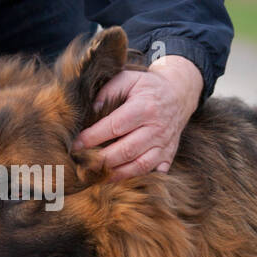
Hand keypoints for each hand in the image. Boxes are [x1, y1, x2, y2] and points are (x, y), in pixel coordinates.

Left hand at [70, 54, 202, 179]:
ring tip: (97, 175)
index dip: (93, 137)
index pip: (115, 126)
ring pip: (139, 166)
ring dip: (116, 173)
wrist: (180, 93)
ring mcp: (164, 144)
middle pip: (126, 150)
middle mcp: (157, 128)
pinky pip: (152, 171)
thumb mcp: (129, 78)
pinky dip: (136, 178)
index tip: (76, 145)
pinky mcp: (169, 154)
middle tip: (82, 163)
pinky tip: (118, 177)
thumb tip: (92, 111)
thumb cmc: (148, 86)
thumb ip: (108, 90)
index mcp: (145, 107)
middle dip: (101, 160)